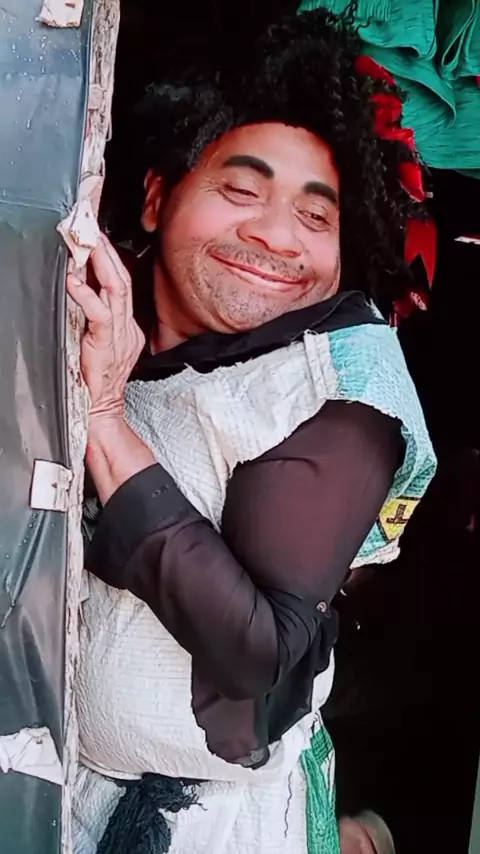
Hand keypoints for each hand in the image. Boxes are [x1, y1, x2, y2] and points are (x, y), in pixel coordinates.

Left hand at [66, 234, 144, 417]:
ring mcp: (120, 335)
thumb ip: (98, 320)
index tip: (99, 240)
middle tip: (93, 228)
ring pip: (116, 289)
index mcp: (128, 328)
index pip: (123, 285)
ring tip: (89, 242)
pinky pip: (100, 313)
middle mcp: (127, 328)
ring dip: (101, 263)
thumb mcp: (105, 346)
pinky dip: (85, 294)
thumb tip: (81, 291)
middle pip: (123, 280)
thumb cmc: (98, 382)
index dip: (112, 261)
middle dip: (108, 252)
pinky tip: (74, 280)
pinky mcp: (107, 344)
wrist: (102, 411)